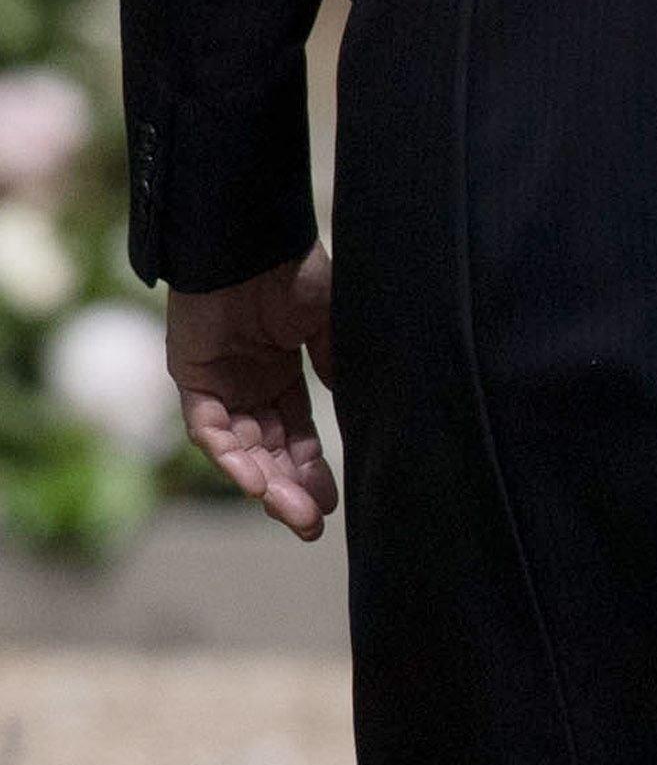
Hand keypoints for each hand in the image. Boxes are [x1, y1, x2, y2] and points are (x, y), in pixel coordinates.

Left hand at [167, 245, 336, 541]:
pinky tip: (254, 481)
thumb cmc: (294, 271)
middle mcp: (249, 386)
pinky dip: (230, 456)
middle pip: (270, 451)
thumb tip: (357, 405)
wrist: (249, 239)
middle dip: (290, 489)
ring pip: (240, 449)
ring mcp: (219, 384)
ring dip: (263, 483)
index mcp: (283, 373)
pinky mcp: (191, 378)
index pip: (298, 436)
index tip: (334, 504)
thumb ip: (337, 364)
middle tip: (311, 525)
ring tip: (290, 512)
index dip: (313, 470)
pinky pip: (208, 428)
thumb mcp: (331, 323)